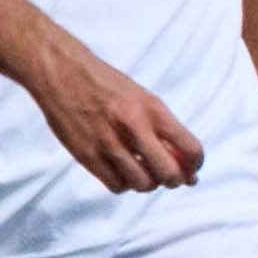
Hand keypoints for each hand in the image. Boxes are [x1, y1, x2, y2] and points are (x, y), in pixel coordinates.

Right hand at [29, 47, 204, 193]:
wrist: (61, 72)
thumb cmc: (106, 84)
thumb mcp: (142, 97)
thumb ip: (163, 127)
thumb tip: (186, 163)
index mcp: (152, 109)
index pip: (190, 148)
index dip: (195, 164)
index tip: (192, 168)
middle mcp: (133, 127)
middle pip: (168, 174)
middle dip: (175, 180)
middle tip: (171, 177)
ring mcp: (108, 143)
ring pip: (142, 184)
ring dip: (148, 183)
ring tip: (143, 171)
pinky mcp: (87, 155)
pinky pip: (116, 185)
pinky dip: (124, 184)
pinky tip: (122, 172)